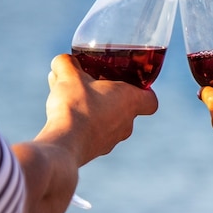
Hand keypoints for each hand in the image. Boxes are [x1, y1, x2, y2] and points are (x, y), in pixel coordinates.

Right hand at [38, 53, 158, 165]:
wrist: (64, 143)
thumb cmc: (76, 105)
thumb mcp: (70, 75)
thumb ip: (67, 63)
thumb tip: (62, 60)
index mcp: (129, 100)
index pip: (151, 101)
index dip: (144, 92)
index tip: (132, 84)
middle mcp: (126, 123)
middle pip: (126, 109)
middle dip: (110, 97)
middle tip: (93, 86)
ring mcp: (111, 140)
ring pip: (107, 121)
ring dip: (94, 111)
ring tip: (71, 99)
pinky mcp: (95, 151)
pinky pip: (93, 134)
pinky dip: (83, 125)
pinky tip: (63, 117)